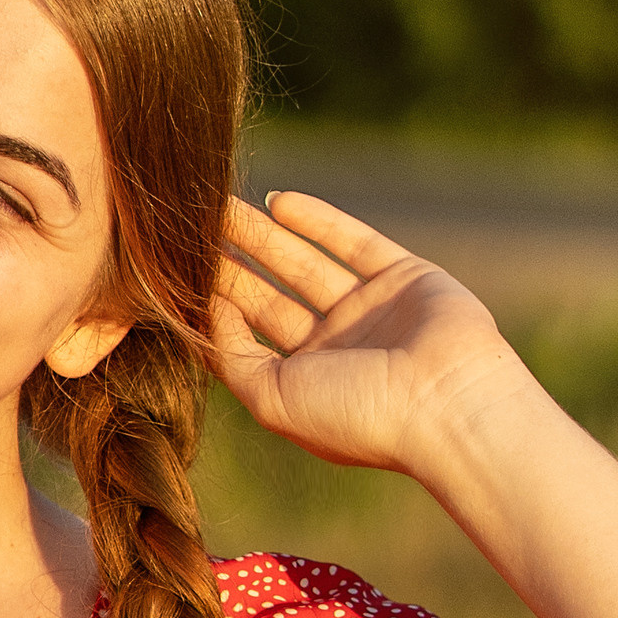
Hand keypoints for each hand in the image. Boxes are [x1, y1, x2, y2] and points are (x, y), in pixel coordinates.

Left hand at [209, 190, 522, 477]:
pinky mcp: (403, 276)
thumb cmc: (356, 415)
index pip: (247, 336)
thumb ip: (233, 359)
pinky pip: (353, 242)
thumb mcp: (273, 399)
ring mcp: (369, 310)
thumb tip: (208, 311)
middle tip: (188, 226)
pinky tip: (280, 202)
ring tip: (221, 204)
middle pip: (269, 297)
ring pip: (303, 263)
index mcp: (304, 385)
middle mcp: (334, 349)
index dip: (212, 303)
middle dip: (231, 263)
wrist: (444, 404)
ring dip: (262, 235)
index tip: (172, 271)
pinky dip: (319, 221)